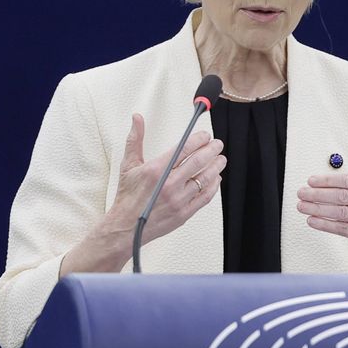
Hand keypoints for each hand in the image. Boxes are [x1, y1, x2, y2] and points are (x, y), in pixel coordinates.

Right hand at [105, 113, 225, 245]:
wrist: (126, 228)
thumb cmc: (127, 198)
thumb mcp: (128, 165)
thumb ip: (135, 140)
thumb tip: (137, 119)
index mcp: (156, 170)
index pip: (185, 148)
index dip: (199, 139)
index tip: (205, 135)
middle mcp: (169, 184)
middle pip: (199, 161)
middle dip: (212, 149)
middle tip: (217, 144)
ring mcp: (178, 199)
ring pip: (205, 178)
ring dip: (216, 166)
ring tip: (220, 159)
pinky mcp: (184, 213)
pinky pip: (205, 197)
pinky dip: (213, 186)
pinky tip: (215, 179)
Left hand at [296, 135, 347, 271]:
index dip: (328, 180)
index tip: (311, 180)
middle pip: (342, 196)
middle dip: (318, 194)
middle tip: (301, 193)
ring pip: (341, 212)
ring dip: (318, 209)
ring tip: (302, 206)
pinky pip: (344, 229)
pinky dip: (326, 225)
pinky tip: (313, 220)